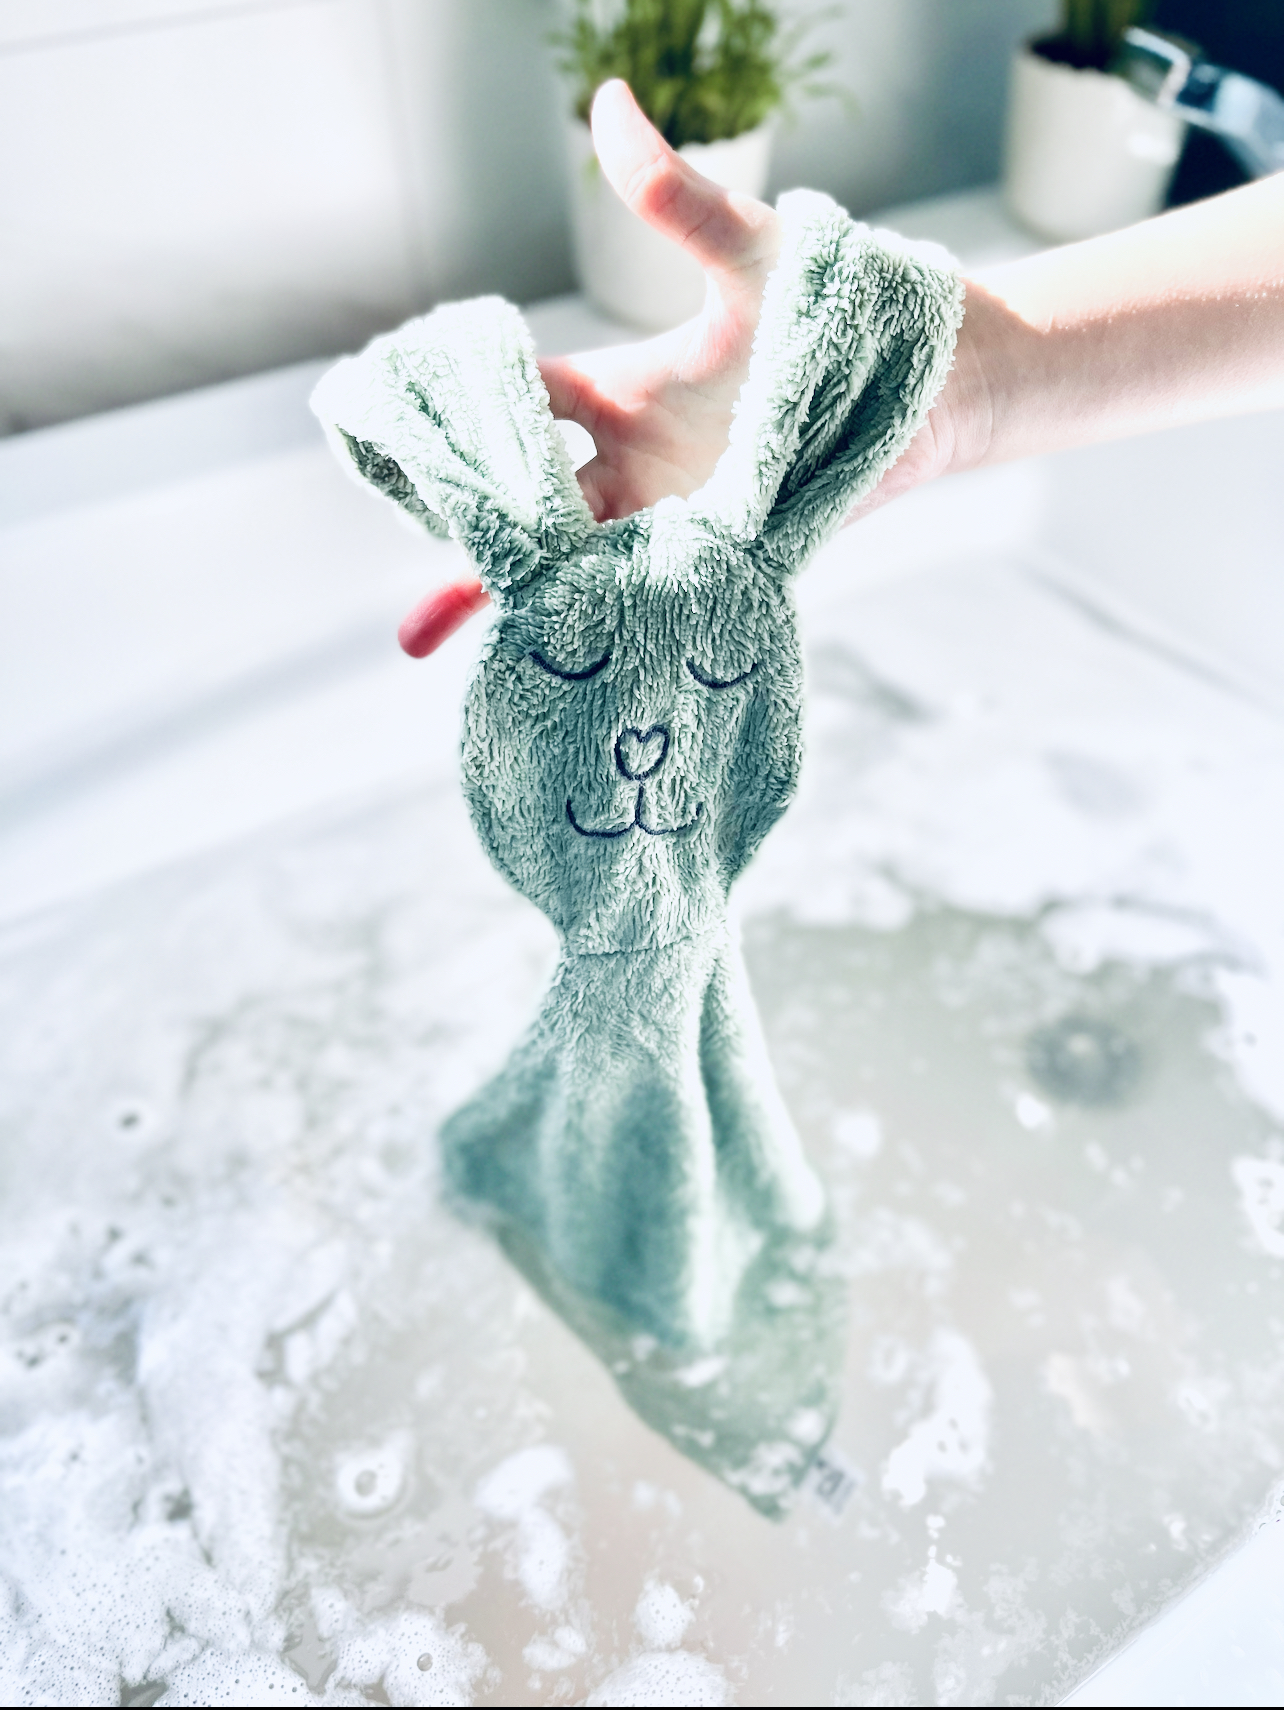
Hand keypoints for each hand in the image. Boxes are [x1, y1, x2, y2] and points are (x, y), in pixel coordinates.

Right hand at [398, 79, 974, 656]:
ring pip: (570, 564)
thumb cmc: (834, 314)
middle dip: (459, 518)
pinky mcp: (713, 569)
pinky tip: (545, 656)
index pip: (517, 403)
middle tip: (380, 504)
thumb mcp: (751, 258)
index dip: (459, 408)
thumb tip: (606, 103)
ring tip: (426, 633)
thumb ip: (677, 200)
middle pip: (524, 499)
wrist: (930, 389)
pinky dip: (593, 626)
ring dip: (505, 593)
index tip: (394, 418)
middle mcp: (631, 468)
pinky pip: (638, 602)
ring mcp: (669, 524)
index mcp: (621, 395)